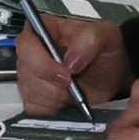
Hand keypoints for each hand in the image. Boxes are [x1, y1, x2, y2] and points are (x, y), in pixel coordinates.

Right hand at [11, 9, 128, 115]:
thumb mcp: (105, 36)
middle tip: (74, 86)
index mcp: (44, 29)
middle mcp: (32, 52)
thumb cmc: (105, 50)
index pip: (27, 45)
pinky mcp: (34, 97)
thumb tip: (71, 61)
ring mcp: (30, 75)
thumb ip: (89, 41)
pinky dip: (51, 110)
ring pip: (29, 93)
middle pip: (26, 73)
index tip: (66, 76)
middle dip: (52, 86)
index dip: (42, 63)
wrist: (112, 74)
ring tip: (73, 92)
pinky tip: (65, 102)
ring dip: (54, 98)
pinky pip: (33, 108)